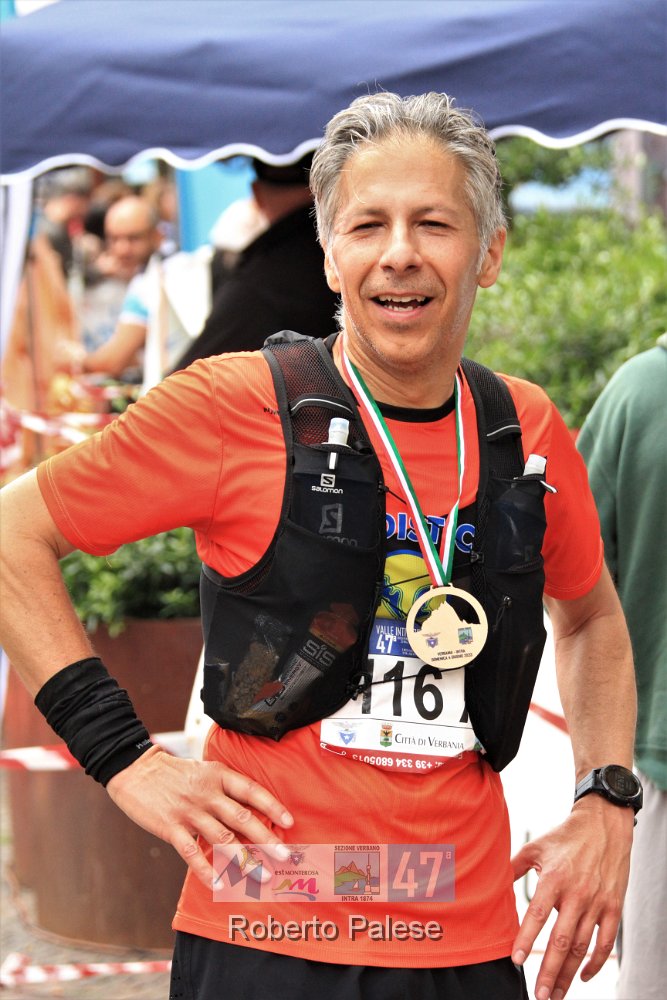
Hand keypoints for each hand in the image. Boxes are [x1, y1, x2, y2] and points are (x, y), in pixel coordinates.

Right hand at [107, 746, 293, 886]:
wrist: (135, 770)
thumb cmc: (172, 772)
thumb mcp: (202, 770)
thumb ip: (223, 787)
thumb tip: (248, 810)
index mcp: (217, 775)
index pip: (251, 791)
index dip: (272, 806)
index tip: (290, 822)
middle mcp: (207, 793)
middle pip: (242, 818)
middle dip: (266, 838)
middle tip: (285, 856)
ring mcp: (189, 811)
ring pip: (222, 838)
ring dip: (244, 859)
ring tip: (262, 875)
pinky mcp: (171, 827)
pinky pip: (192, 853)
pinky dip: (206, 870)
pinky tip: (219, 884)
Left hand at [510, 796, 632, 998]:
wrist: (604, 825)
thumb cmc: (565, 836)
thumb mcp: (535, 848)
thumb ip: (513, 868)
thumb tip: (491, 883)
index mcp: (554, 878)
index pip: (537, 914)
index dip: (527, 938)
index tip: (517, 960)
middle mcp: (577, 893)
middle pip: (562, 940)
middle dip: (549, 971)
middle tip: (539, 994)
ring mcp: (597, 902)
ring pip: (582, 947)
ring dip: (569, 974)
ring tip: (555, 993)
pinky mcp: (614, 907)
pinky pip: (605, 942)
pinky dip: (596, 963)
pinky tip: (584, 977)